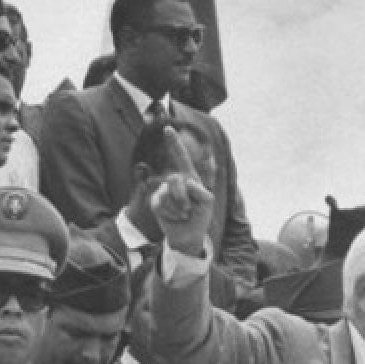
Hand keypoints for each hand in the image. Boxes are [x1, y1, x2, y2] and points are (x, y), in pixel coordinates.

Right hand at [149, 126, 214, 256]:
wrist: (188, 235)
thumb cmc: (200, 216)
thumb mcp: (208, 203)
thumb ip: (201, 190)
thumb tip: (186, 181)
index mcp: (189, 177)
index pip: (181, 157)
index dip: (174, 143)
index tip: (167, 128)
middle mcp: (175, 181)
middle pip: (174, 179)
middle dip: (182, 197)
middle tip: (189, 209)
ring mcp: (164, 191)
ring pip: (166, 193)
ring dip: (178, 207)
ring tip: (184, 214)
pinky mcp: (156, 202)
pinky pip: (159, 203)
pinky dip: (170, 213)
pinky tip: (176, 217)